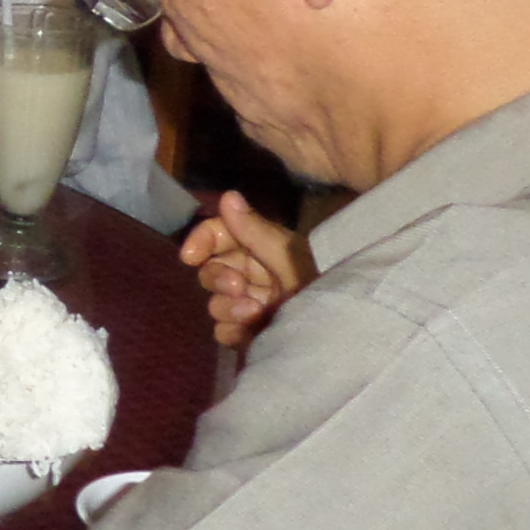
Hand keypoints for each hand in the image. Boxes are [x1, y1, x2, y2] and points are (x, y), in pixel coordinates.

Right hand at [180, 192, 310, 349]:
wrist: (338, 334)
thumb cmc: (318, 287)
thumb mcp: (288, 257)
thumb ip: (255, 231)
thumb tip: (227, 195)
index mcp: (261, 248)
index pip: (219, 234)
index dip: (201, 241)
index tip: (190, 256)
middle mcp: (251, 273)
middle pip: (210, 271)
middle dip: (218, 279)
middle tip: (237, 288)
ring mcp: (249, 304)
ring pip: (215, 303)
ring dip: (229, 308)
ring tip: (254, 314)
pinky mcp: (250, 332)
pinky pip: (224, 330)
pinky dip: (234, 332)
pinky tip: (251, 333)